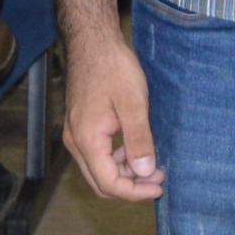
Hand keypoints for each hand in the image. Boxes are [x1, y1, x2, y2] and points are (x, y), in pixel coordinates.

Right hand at [59, 29, 163, 200]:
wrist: (93, 42)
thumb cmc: (113, 68)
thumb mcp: (133, 103)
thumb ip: (138, 140)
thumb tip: (145, 172)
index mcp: (87, 140)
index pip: (108, 183)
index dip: (135, 192)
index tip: (159, 187)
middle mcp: (76, 142)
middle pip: (100, 182)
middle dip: (130, 186)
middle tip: (158, 178)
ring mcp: (75, 134)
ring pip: (98, 170)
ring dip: (125, 173)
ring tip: (152, 164)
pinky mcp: (80, 126)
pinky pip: (97, 155)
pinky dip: (117, 159)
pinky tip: (135, 149)